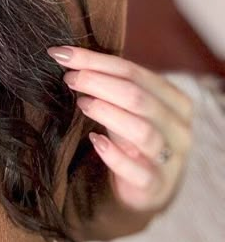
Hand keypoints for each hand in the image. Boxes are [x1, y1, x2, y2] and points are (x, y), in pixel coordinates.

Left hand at [47, 46, 193, 212]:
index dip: (95, 61)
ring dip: (107, 112)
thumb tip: (67, 56)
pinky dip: (114, 155)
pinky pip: (137, 170)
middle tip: (69, 78)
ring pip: (142, 130)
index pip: (133, 72)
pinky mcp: (155, 187)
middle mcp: (178, 129)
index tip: (62, 55)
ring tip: (81, 103)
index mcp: (175, 101)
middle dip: (97, 82)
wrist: (144, 186)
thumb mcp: (128, 106)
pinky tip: (94, 140)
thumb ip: (110, 83)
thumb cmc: (131, 135)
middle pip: (137, 97)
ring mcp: (170, 160)